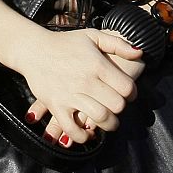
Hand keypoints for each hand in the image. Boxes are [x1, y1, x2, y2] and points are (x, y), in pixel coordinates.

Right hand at [16, 29, 143, 145]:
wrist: (33, 49)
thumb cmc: (65, 42)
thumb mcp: (93, 36)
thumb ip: (118, 44)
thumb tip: (139, 53)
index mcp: (97, 65)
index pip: (126, 88)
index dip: (132, 93)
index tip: (128, 94)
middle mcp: (86, 81)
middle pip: (117, 105)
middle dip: (121, 109)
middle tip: (117, 107)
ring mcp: (70, 95)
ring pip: (100, 118)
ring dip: (109, 124)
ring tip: (108, 122)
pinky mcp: (56, 106)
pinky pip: (72, 129)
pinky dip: (83, 136)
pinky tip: (88, 132)